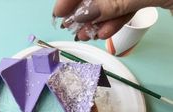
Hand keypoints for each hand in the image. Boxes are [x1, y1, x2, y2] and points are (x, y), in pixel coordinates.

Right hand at [53, 0, 172, 39]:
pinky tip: (105, 33)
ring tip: (87, 36)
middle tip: (73, 29)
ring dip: (97, 22)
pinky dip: (114, 23)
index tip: (59, 12)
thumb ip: (115, 0)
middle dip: (84, 11)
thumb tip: (85, 13)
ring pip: (109, 3)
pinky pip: (124, 8)